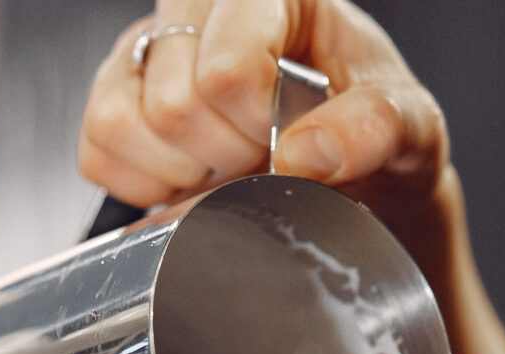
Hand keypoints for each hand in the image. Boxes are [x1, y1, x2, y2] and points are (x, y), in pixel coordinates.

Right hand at [80, 0, 448, 218]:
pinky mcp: (112, 97)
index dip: (255, 126)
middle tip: (260, 154)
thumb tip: (306, 152)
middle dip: (223, 154)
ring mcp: (148, 50)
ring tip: (227, 162)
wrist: (351, 166)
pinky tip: (191, 174)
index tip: (286, 135)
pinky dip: (144, 184)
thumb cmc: (372, 127)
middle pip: (171, 105)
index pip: (226, 69)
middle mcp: (201, 7)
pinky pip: (96, 152)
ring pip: (121, 125)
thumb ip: (374, 128)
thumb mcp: (409, 125)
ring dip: (182, 170)